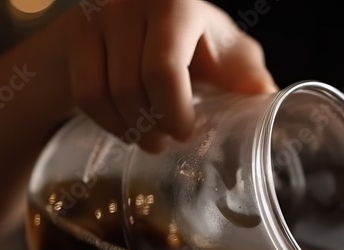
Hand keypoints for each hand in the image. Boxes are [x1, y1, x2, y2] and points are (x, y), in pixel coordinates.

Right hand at [58, 0, 276, 151]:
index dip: (173, 111)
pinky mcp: (75, 33)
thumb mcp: (230, 53)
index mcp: (177, 3)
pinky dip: (107, 121)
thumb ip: (249, 75)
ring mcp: (97, 15)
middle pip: (131, 87)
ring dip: (129, 127)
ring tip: (150, 138)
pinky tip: (126, 127)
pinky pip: (85, 94)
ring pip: (104, 93)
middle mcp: (132, 1)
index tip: (185, 132)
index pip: (163, 69)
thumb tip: (268, 99)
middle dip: (152, 125)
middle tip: (169, 140)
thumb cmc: (199, 41)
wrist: (144, 20)